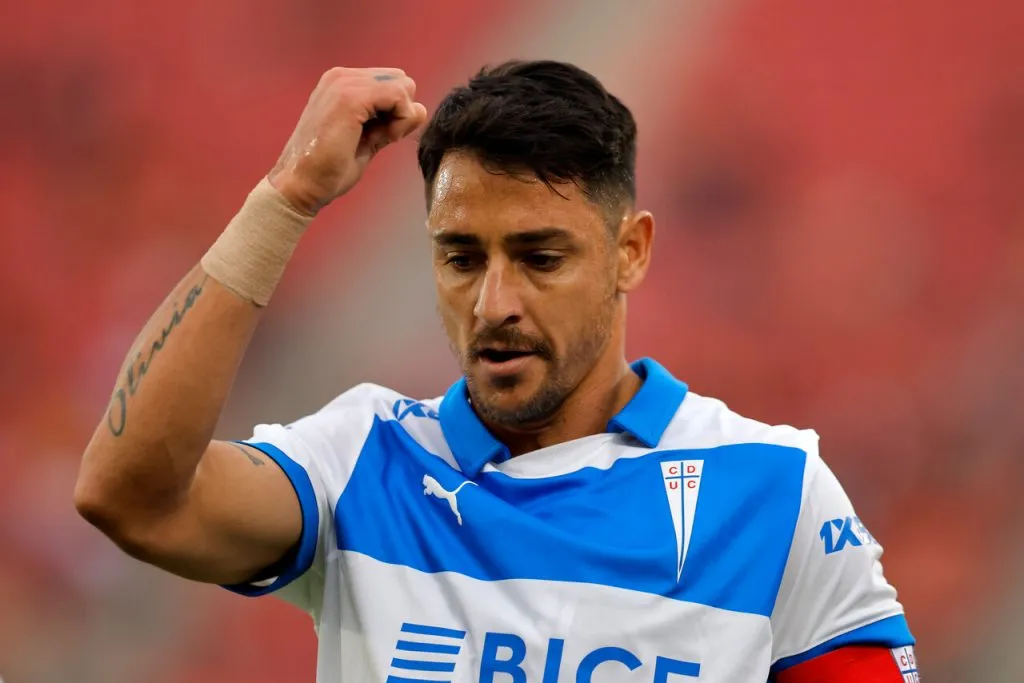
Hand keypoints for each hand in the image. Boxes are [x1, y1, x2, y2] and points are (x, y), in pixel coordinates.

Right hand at [268, 67, 427, 215]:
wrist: (299, 185)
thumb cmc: (327, 169)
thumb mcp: (367, 141)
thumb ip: (390, 124)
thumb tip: (420, 109)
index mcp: (342, 84)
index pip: (393, 84)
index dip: (396, 112)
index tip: (380, 136)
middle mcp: (342, 77)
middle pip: (401, 82)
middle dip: (400, 111)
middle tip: (381, 138)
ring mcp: (344, 84)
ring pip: (403, 87)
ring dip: (400, 117)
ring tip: (377, 140)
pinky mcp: (350, 98)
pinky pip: (399, 97)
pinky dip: (400, 121)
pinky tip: (384, 138)